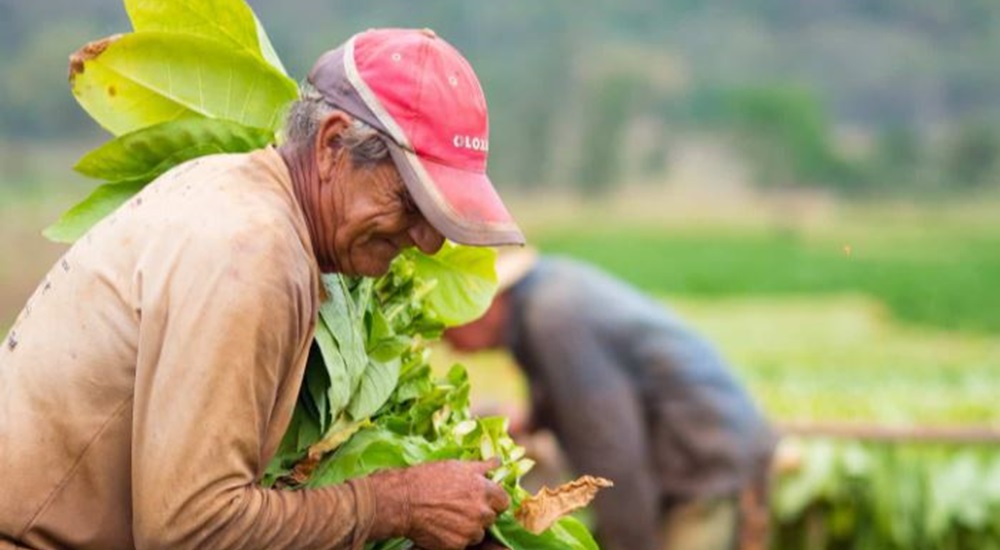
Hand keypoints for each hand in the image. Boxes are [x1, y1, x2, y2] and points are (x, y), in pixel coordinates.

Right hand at [368, 459, 510, 549]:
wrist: (403, 501)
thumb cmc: (428, 479)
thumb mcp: (456, 466)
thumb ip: (482, 467)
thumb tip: (498, 462)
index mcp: (483, 490)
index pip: (504, 500)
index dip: (494, 500)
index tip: (483, 499)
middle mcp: (480, 511)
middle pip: (491, 517)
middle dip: (480, 513)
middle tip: (461, 507)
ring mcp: (470, 530)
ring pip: (478, 532)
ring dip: (469, 527)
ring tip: (450, 517)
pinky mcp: (457, 545)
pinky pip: (464, 543)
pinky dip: (456, 537)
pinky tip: (443, 526)